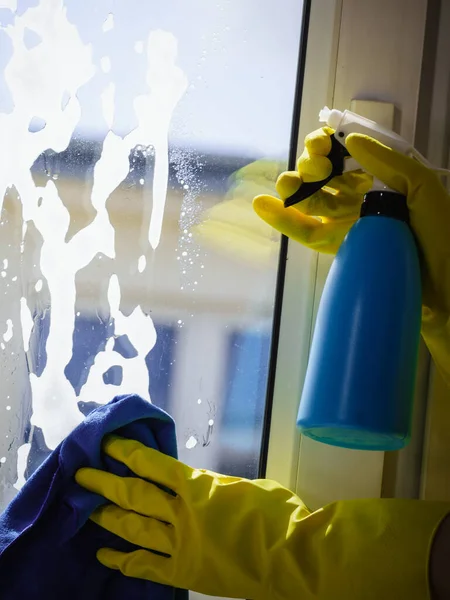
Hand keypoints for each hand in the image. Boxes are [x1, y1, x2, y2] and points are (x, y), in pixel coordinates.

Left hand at [76, 436, 449, 599]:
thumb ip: (215, 486)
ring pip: (134, 528)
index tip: (109, 444)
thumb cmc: (277, 513)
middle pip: (134, 495)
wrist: (292, 556)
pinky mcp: (185, 572)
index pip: (153, 464)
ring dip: (108, 517)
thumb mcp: (244, 485)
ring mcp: (181, 544)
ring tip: (88, 509)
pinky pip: (146, 566)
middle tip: (82, 474)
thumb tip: (201, 487)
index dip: (128, 453)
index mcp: (198, 486)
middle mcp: (182, 513)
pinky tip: (106, 555)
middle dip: (105, 483)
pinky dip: (123, 560)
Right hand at [253, 128, 449, 383]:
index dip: (328, 146)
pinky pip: (305, 231)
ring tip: (283, 187)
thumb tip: (349, 139)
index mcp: (383, 178)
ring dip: (292, 189)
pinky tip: (263, 206)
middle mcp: (362, 197)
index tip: (320, 145)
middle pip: (324, 175)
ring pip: (310, 200)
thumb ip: (389, 161)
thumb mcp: (423, 189)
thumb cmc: (440, 236)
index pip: (346, 154)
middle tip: (313, 172)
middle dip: (310, 167)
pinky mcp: (335, 248)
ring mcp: (347, 222)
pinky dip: (283, 220)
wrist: (442, 289)